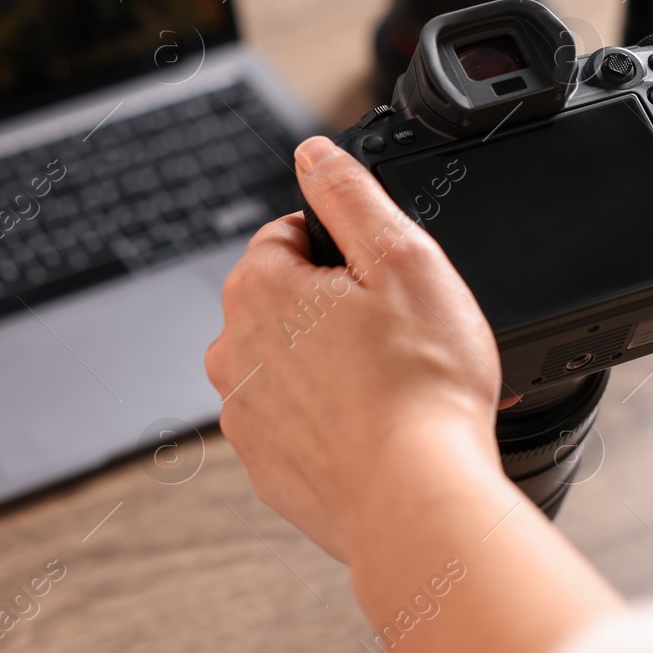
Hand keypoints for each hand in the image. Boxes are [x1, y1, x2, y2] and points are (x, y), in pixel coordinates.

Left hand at [204, 136, 506, 562]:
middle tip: (400, 336)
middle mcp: (233, 352)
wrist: (416, 499)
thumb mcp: (402, 256)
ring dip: (336, 366)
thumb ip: (350, 194)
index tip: (384, 282)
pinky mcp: (267, 467)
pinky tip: (381, 430)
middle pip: (289, 301)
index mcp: (257, 290)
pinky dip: (335, 422)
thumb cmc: (419, 385)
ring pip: (293, 364)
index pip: (289, 235)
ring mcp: (245, 416)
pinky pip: (301, 424)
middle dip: (339, 309)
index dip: (346, 250)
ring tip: (395, 387)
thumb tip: (313, 153)